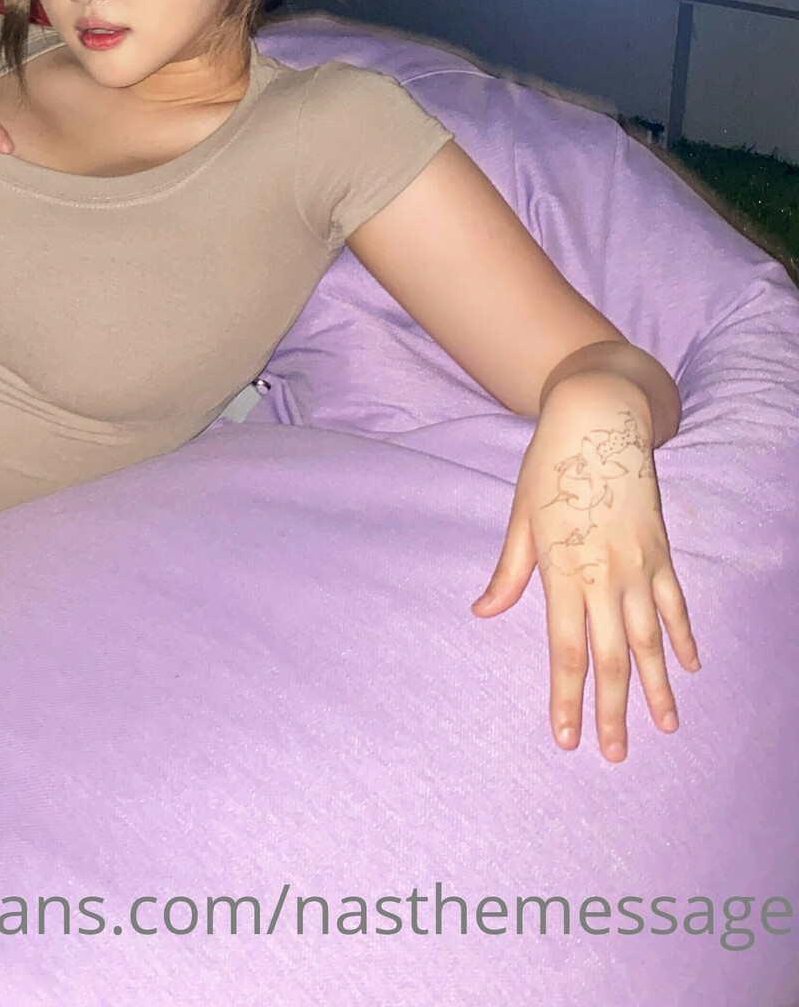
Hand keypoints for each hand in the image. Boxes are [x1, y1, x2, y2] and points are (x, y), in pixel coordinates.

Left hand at [471, 370, 700, 760]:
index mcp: (563, 571)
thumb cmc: (549, 466)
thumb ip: (509, 571)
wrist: (598, 420)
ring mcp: (639, 566)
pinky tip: (690, 666)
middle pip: (610, 658)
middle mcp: (604, 576)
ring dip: (658, 687)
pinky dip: (684, 637)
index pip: (566, 650)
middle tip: (615, 754)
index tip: (567, 738)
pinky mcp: (662, 552)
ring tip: (666, 727)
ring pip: (650, 640)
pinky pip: (675, 604)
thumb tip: (483, 612)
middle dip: (612, 710)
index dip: (567, 697)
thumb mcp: (520, 517)